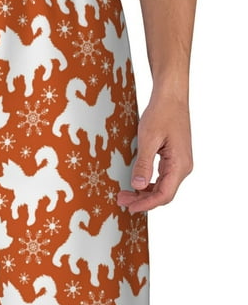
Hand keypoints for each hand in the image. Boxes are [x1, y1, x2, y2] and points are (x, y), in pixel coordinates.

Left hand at [117, 96, 192, 212]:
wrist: (171, 97)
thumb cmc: (162, 114)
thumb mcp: (148, 139)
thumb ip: (143, 164)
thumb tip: (138, 185)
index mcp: (180, 164)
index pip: (164, 194)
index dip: (147, 204)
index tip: (130, 207)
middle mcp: (183, 167)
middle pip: (163, 193)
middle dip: (142, 200)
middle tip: (121, 199)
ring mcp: (179, 163)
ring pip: (162, 186)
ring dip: (144, 192)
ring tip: (125, 193)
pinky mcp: (174, 158)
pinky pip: (162, 177)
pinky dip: (148, 183)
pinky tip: (136, 183)